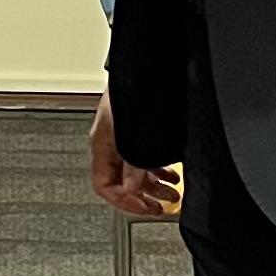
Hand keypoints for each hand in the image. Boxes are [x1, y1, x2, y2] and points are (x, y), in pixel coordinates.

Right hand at [89, 90, 180, 217]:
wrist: (144, 67)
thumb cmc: (133, 93)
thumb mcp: (133, 138)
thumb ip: (133, 166)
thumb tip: (132, 190)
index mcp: (102, 145)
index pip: (104, 186)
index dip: (123, 202)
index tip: (144, 209)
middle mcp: (111, 143)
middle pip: (122, 181)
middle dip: (143, 197)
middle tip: (161, 208)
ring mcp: (125, 136)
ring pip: (136, 171)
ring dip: (155, 186)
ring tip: (173, 194)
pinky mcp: (138, 129)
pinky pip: (146, 157)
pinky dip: (159, 169)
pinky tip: (172, 174)